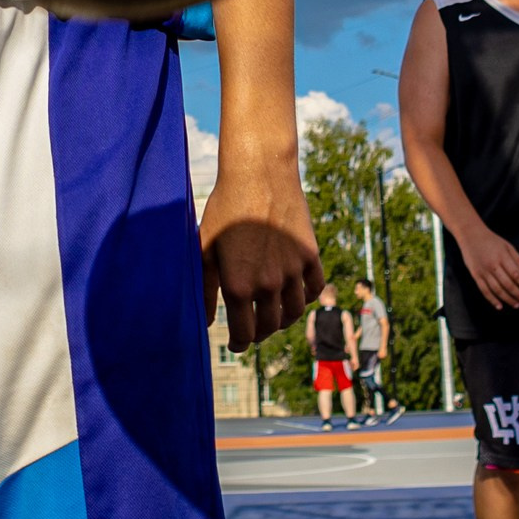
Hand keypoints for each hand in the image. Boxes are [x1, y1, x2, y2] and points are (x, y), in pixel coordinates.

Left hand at [202, 152, 320, 350]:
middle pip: (269, 327)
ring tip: (272, 315)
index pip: (244, 334)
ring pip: (294, 312)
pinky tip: (294, 294)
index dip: (239, 343)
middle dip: (258, 333)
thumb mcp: (205, 248)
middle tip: (251, 330)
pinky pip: (313, 289)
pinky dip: (305, 297)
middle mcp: (269, 284)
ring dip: (282, 319)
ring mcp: (293, 271)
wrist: (259, 174)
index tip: (235, 343)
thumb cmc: (225, 208)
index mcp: (238, 286)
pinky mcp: (311, 255)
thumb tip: (208, 321)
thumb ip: (205, 289)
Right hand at [462, 222, 518, 309]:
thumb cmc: (491, 240)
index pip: (516, 274)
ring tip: (517, 305)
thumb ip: (517, 259)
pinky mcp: (475, 275)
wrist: (470, 234)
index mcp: (502, 257)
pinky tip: (499, 306)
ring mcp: (483, 271)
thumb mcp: (507, 245)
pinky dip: (492, 299)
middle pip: (508, 284)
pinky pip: (484, 290)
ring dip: (508, 299)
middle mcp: (493, 265)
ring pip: (497, 289)